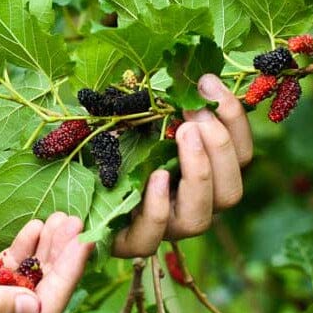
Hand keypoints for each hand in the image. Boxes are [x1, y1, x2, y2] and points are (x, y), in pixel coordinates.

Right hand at [0, 216, 93, 312]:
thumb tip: (36, 308)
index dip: (65, 280)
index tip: (85, 243)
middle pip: (34, 299)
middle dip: (58, 261)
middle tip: (75, 222)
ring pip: (19, 284)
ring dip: (40, 253)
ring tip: (59, 219)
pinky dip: (15, 253)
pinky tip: (31, 230)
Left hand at [113, 74, 252, 256]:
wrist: (73, 179)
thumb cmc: (115, 141)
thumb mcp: (143, 116)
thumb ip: (168, 102)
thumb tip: (193, 71)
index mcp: (205, 175)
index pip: (239, 156)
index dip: (234, 120)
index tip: (208, 82)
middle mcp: (192, 205)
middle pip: (231, 192)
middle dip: (219, 147)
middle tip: (194, 113)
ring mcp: (164, 228)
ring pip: (200, 219)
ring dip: (199, 173)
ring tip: (183, 133)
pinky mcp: (130, 241)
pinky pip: (152, 237)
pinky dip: (157, 206)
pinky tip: (155, 176)